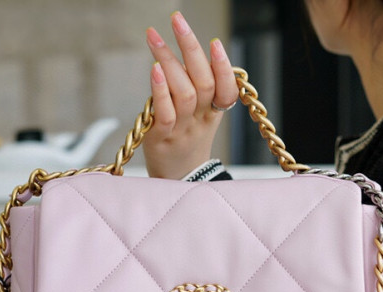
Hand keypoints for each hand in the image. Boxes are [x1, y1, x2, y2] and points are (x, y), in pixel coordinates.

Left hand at [143, 12, 237, 178]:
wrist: (177, 180)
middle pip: (204, 82)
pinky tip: (154, 70)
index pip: (227, 90)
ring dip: (170, 61)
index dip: (224, 67)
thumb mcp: (201, 115)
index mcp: (214, 112)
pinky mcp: (162, 138)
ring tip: (155, 37)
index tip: (215, 42)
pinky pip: (166, 114)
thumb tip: (189, 51)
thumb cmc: (186, 139)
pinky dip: (161, 91)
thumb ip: (199, 86)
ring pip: (185, 93)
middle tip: (177, 20)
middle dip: (191, 47)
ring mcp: (183, 129)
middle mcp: (201, 119)